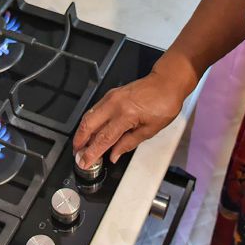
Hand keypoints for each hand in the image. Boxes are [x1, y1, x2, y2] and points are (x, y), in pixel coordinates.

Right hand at [72, 66, 190, 166]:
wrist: (167, 82)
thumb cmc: (164, 104)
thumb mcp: (150, 130)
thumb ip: (129, 143)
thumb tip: (114, 155)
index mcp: (126, 115)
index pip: (104, 138)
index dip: (92, 153)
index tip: (84, 162)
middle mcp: (114, 105)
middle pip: (89, 125)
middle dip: (80, 141)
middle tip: (77, 154)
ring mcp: (111, 97)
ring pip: (89, 115)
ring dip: (83, 131)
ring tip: (81, 145)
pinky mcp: (111, 94)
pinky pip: (95, 109)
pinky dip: (90, 121)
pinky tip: (90, 131)